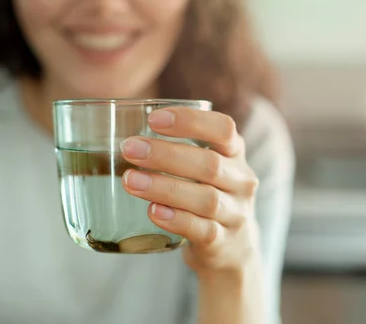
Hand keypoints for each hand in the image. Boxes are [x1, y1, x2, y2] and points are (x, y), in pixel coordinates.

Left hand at [120, 107, 259, 277]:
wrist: (232, 246)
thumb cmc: (206, 192)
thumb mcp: (204, 166)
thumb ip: (177, 148)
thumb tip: (124, 133)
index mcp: (235, 153)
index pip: (223, 129)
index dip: (190, 121)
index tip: (153, 119)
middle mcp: (241, 181)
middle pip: (210, 164)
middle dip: (166, 155)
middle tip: (129, 149)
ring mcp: (235, 214)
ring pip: (206, 199)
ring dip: (165, 188)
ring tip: (130, 181)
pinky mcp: (222, 242)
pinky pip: (202, 230)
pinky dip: (176, 220)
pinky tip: (153, 211)